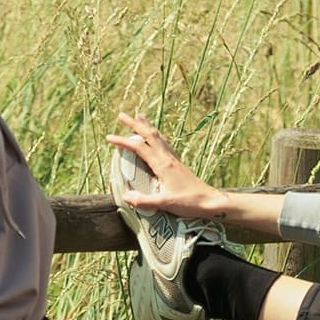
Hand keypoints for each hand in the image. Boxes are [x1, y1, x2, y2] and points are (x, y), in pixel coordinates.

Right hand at [105, 113, 229, 220]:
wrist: (210, 201)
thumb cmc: (189, 202)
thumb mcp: (165, 204)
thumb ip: (144, 200)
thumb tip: (125, 196)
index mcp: (163, 165)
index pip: (139, 148)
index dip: (123, 141)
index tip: (109, 137)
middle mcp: (168, 158)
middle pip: (149, 135)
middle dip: (134, 124)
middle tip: (121, 115)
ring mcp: (174, 159)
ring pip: (158, 137)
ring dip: (147, 126)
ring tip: (139, 116)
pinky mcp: (178, 163)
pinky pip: (165, 143)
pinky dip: (157, 136)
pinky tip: (156, 137)